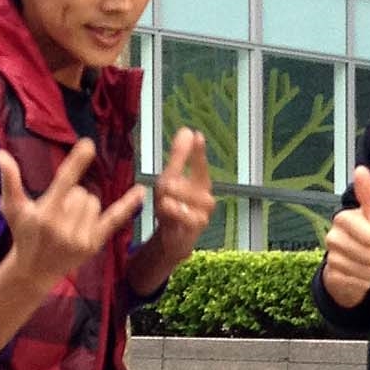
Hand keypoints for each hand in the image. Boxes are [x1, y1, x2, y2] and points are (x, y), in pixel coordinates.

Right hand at [0, 136, 143, 293]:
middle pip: (82, 193)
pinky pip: (114, 219)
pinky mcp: (93, 245)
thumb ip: (10, 181)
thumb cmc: (23, 234)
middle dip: (72, 196)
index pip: (64, 182)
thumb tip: (1, 154)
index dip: (77, 162)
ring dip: (84, 206)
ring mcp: (81, 238)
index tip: (88, 144)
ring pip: (94, 203)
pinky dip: (127, 205)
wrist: (34, 271)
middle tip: (59, 213)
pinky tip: (141, 191)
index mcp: (45, 213)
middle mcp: (64, 227)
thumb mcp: (12, 208)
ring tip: (68, 221)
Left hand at [146, 125, 215, 262]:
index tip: (197, 135)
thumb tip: (186, 130)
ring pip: (196, 201)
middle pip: (201, 184)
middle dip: (181, 182)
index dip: (199, 151)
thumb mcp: (171, 179)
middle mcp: (205, 198)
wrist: (172, 240)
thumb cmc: (173, 207)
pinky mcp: (195, 230)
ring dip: (178, 198)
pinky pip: (189, 219)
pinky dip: (177, 213)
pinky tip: (168, 209)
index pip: (201, 164)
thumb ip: (179, 156)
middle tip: (165, 184)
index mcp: (200, 183)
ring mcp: (203, 214)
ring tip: (164, 200)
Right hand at [320, 164, 369, 309]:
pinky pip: (354, 282)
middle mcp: (332, 236)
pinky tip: (361, 276)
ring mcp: (330, 257)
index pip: (360, 229)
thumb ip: (368, 195)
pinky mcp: (331, 277)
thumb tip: (360, 168)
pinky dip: (363, 282)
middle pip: (363, 251)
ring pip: (358, 268)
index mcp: (342, 218)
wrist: (359, 266)